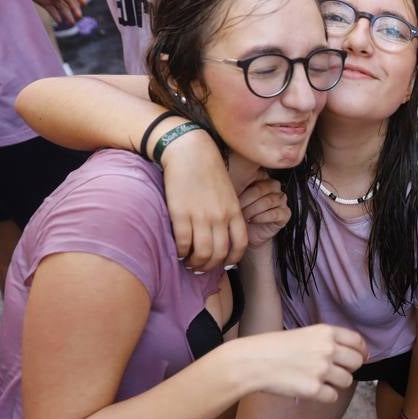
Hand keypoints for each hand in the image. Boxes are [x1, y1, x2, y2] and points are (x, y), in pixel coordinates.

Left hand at [17, 0, 86, 26]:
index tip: (84, 4)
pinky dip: (56, 16)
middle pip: (69, 0)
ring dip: (67, 15)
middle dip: (75, 9)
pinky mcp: (42, 1)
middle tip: (78, 18)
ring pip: (62, 7)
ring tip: (71, 23)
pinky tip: (59, 23)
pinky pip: (52, 10)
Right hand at [160, 128, 247, 270]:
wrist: (189, 151)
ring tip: (188, 262)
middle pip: (219, 254)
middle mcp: (221, 217)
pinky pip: (183, 243)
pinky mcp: (181, 214)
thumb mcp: (227, 192)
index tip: (223, 263)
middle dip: (209, 266)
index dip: (232, 259)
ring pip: (202, 253)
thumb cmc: (207, 170)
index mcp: (235, 211)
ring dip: (194, 263)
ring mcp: (201, 217)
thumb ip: (228, 212)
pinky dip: (180, 252)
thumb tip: (223, 233)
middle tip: (200, 267)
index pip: (240, 245)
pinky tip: (177, 251)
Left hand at [239, 176, 289, 247]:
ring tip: (244, 216)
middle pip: (261, 189)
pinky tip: (253, 220)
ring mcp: (281, 200)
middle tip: (237, 209)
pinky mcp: (285, 213)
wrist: (248, 233)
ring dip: (253, 210)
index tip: (232, 198)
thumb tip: (228, 185)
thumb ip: (235, 188)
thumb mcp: (235, 198)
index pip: (254, 177)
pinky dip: (262, 217)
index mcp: (263, 178)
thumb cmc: (241, 213)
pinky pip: (275, 213)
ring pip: (268, 201)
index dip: (241, 188)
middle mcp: (274, 187)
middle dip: (246, 201)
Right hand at [241, 324, 366, 402]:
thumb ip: (327, 341)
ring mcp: (322, 370)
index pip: (357, 342)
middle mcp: (328, 349)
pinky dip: (324, 396)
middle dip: (349, 369)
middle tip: (334, 371)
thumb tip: (353, 354)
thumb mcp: (304, 333)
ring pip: (347, 381)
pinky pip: (332, 396)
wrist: (252, 361)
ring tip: (318, 380)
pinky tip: (310, 389)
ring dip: (336, 383)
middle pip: (356, 363)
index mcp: (326, 332)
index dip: (361, 351)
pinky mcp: (314, 389)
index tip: (359, 358)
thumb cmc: (273, 347)